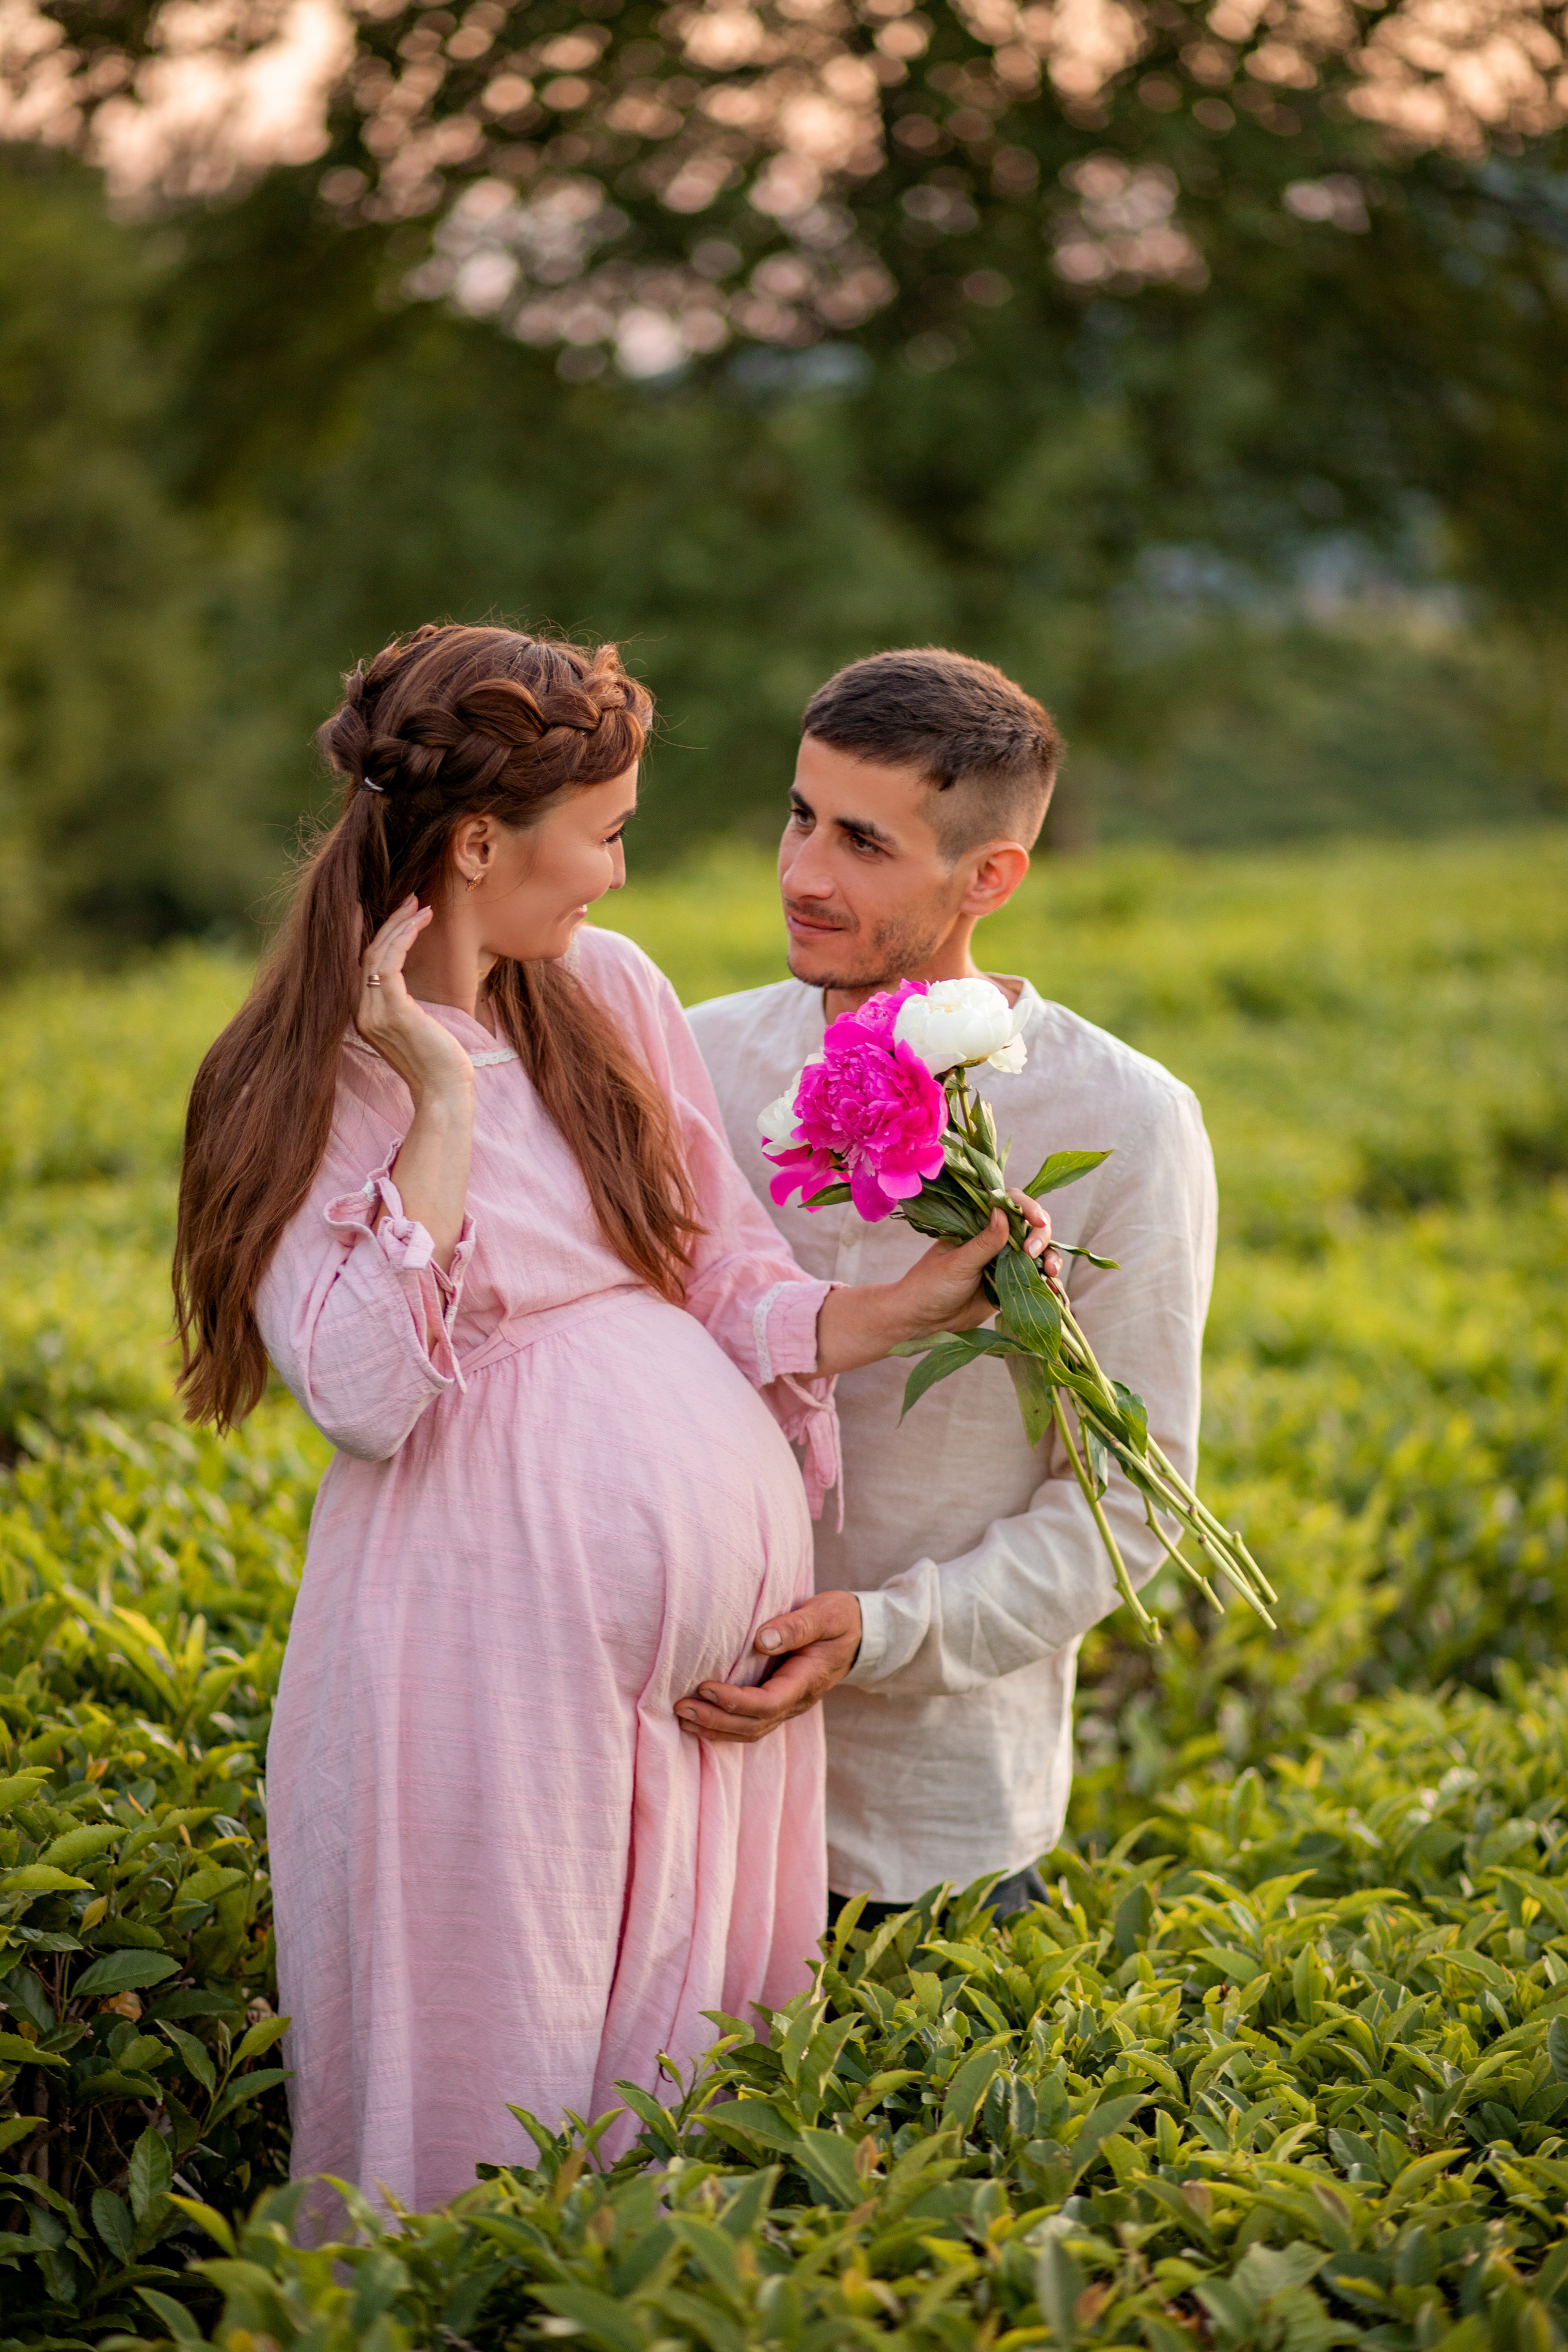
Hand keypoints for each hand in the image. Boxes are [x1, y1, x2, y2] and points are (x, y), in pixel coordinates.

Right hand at [356, 897, 473, 1108]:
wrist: (443, 1091)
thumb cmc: (437, 1061)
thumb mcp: (414, 1026)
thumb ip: (401, 1004)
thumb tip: (404, 981)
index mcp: (363, 1016)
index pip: (358, 966)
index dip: (363, 934)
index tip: (372, 907)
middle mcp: (361, 1013)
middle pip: (366, 954)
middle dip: (388, 922)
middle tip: (409, 898)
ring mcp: (373, 1013)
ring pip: (377, 954)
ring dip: (400, 925)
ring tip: (420, 906)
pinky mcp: (393, 1011)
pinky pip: (391, 963)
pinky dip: (404, 938)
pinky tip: (419, 923)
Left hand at [675, 1592, 862, 1742]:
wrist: (859, 1635)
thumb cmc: (840, 1619)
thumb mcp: (825, 1614)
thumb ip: (797, 1626)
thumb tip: (763, 1638)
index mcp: (807, 1680)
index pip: (768, 1703)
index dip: (735, 1701)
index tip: (705, 1687)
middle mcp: (797, 1701)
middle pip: (754, 1725)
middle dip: (716, 1720)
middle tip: (680, 1707)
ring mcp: (789, 1705)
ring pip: (751, 1731)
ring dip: (715, 1728)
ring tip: (682, 1718)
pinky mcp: (780, 1702)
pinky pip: (751, 1724)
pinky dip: (724, 1727)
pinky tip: (700, 1720)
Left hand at [894, 1194, 1059, 1337]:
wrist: (923, 1321)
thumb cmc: (931, 1285)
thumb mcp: (957, 1263)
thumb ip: (983, 1242)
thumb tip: (1003, 1212)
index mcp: (977, 1223)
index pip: (1009, 1204)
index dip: (1027, 1208)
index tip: (1037, 1221)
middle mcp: (995, 1238)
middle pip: (1030, 1226)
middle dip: (1040, 1236)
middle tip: (1033, 1253)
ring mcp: (1004, 1261)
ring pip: (1038, 1252)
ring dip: (1050, 1258)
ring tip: (1051, 1272)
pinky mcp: (1010, 1284)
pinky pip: (1035, 1278)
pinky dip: (1048, 1281)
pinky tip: (1054, 1287)